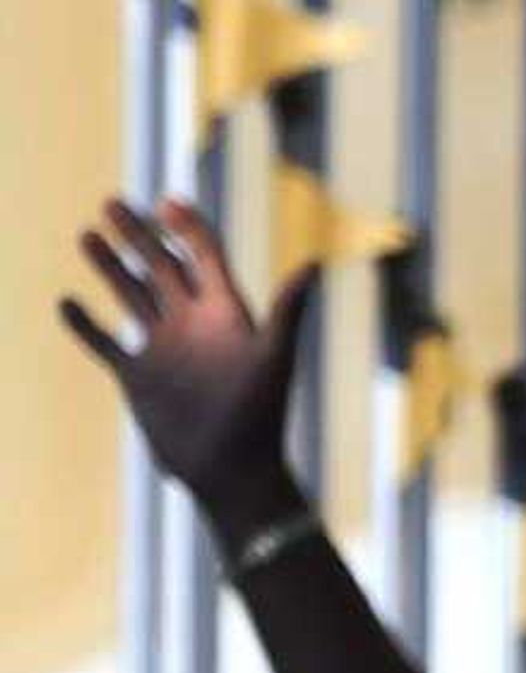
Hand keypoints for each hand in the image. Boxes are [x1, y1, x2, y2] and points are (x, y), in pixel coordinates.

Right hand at [59, 196, 313, 542]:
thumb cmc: (261, 416)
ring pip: (131, 295)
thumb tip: (313, 263)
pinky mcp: (138, 377)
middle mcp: (192, 326)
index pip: (205, 258)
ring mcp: (164, 349)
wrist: (234, 471)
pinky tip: (66, 302)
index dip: (188, 228)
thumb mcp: (273, 356)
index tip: (168, 202)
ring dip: (110, 266)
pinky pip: (105, 344)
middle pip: (161, 267)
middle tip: (113, 202)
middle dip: (139, 235)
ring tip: (88, 234)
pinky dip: (84, 325)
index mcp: (226, 315)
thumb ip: (289, 309)